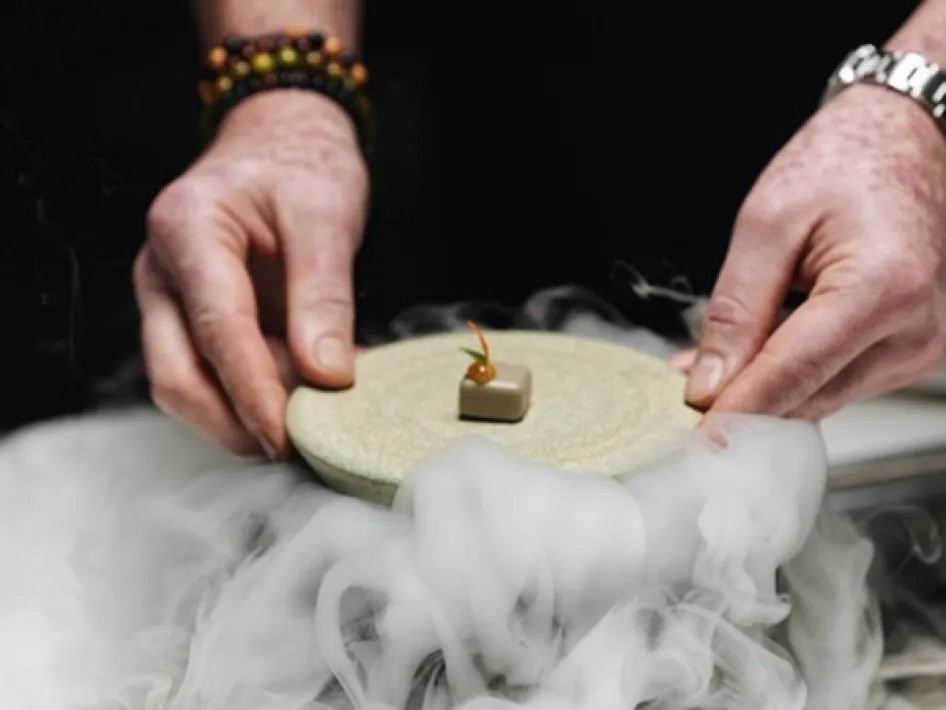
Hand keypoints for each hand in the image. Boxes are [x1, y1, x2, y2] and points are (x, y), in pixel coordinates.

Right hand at [134, 91, 368, 455]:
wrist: (283, 142)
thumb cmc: (302, 166)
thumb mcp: (325, 217)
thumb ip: (323, 296)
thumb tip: (328, 378)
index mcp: (187, 229)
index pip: (215, 329)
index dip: (251, 392)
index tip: (286, 435)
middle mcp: (163, 271)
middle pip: (177, 373)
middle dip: (232, 421)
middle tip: (296, 448)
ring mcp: (172, 298)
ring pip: (187, 383)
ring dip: (240, 415)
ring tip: (306, 425)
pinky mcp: (194, 319)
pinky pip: (212, 372)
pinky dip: (252, 396)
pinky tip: (299, 401)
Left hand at [682, 85, 945, 418]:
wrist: (901, 142)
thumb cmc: (842, 164)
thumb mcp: (766, 224)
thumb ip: (736, 310)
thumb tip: (709, 385)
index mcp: (882, 288)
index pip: (793, 374)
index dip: (735, 411)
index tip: (692, 436)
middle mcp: (913, 329)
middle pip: (806, 398)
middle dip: (739, 403)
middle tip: (681, 395)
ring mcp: (917, 347)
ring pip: (817, 400)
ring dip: (760, 392)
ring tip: (709, 367)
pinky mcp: (907, 353)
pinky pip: (832, 383)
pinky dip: (786, 377)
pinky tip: (750, 357)